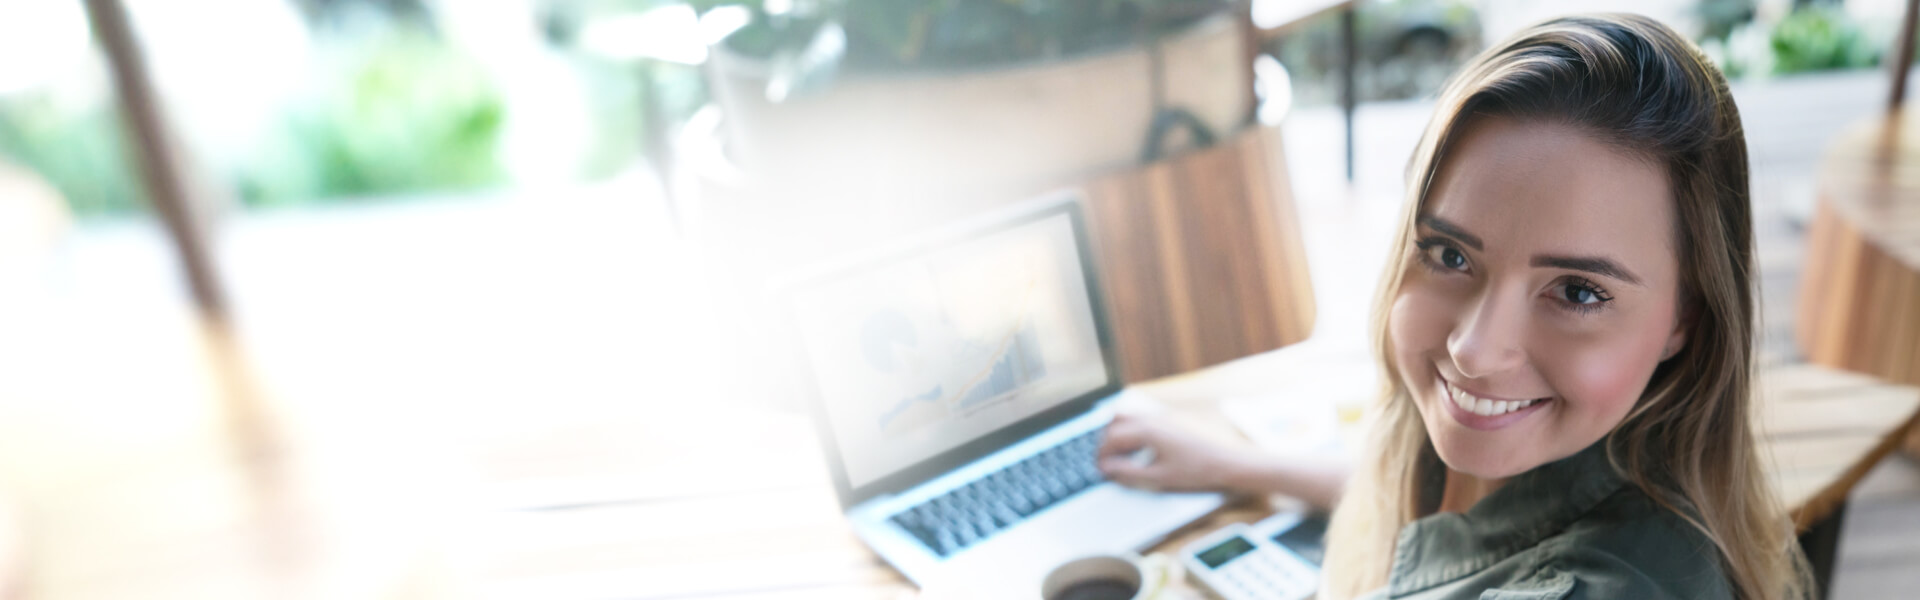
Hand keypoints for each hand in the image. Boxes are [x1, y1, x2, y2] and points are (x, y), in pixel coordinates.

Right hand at [1096, 412, 1249, 493]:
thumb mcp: (1158, 478)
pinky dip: (1132, 431)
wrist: (1226, 463)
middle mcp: (1153, 419)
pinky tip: (1139, 449)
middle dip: (1106, 440)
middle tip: (1105, 460)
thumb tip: (1108, 468)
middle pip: (1116, 421)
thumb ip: (1129, 473)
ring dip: (1119, 434)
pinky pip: (1142, 419)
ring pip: (1129, 417)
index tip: (1100, 469)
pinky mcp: (1171, 422)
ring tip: (1119, 455)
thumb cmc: (1196, 471)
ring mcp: (1163, 418)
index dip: (1102, 454)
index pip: (1112, 437)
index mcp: (1147, 431)